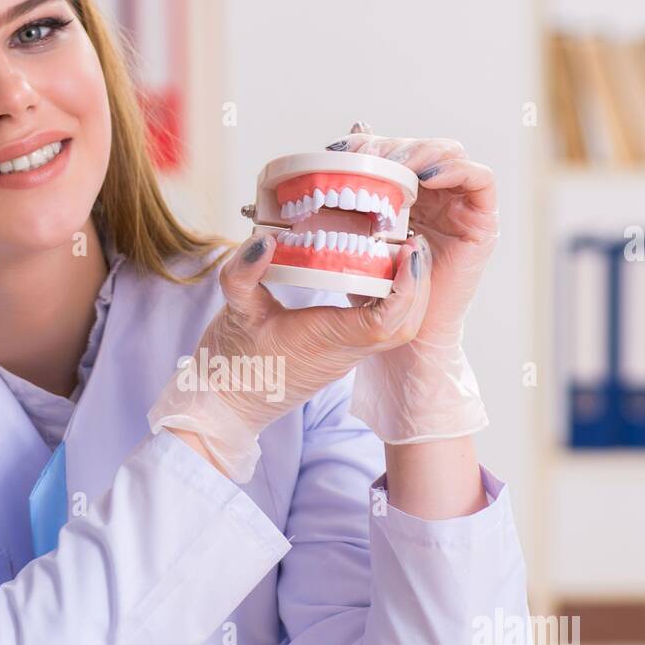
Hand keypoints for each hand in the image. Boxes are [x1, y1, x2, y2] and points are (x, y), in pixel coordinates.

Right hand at [149, 228, 430, 480]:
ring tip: (402, 253)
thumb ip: (244, 272)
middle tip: (413, 244)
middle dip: (418, 286)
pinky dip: (391, 301)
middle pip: (405, 326)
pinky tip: (379, 273)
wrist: (227, 405)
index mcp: (325, 341)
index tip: (407, 253)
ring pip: (398, 330)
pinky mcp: (341, 354)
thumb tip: (265, 239)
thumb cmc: (231, 361)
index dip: (405, 288)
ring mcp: (345, 356)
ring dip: (408, 294)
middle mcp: (343, 352)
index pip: (384, 322)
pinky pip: (381, 329)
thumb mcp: (234, 310)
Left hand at [334, 126, 497, 344]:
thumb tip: (343, 146)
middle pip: (424, 147)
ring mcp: (463, 207)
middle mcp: (439, 196)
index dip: (371, 143)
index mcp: (409, 196)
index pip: (396, 150)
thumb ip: (356, 195)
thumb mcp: (356, 234)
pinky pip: (482, 179)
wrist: (405, 334)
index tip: (340, 152)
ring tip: (396, 164)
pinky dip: (456, 168)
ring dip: (423, 152)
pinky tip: (425, 177)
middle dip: (395, 146)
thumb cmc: (379, 290)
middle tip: (369, 158)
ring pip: (452, 154)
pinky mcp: (483, 222)